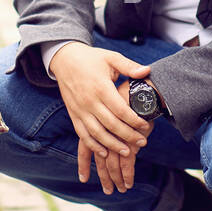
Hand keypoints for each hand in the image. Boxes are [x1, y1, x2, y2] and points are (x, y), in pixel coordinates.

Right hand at [49, 43, 153, 195]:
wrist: (64, 59)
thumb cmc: (91, 59)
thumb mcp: (111, 57)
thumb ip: (129, 66)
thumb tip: (146, 71)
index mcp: (101, 87)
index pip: (120, 110)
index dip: (134, 120)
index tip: (146, 126)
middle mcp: (89, 101)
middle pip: (111, 124)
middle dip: (128, 136)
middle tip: (142, 142)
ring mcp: (80, 110)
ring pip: (97, 133)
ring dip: (112, 145)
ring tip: (126, 152)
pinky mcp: (73, 114)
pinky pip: (83, 134)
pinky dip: (93, 145)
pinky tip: (104, 153)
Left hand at [89, 77, 157, 193]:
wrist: (141, 86)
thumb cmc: (127, 93)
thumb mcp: (113, 103)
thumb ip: (109, 121)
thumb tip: (103, 136)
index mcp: (95, 123)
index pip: (86, 146)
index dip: (84, 163)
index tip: (83, 178)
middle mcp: (103, 132)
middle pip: (100, 159)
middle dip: (105, 176)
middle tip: (109, 191)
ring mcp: (116, 137)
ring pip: (112, 163)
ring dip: (116, 177)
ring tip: (122, 189)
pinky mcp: (129, 138)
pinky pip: (127, 160)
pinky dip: (127, 172)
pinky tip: (128, 182)